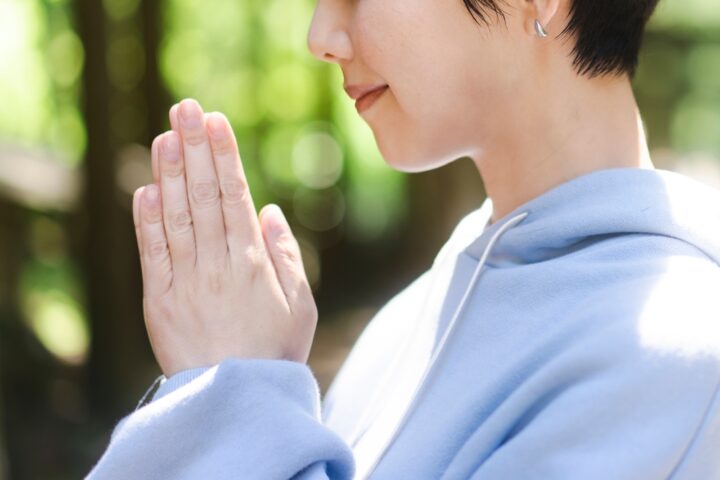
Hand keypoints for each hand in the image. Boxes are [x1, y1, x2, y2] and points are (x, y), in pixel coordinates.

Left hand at [132, 99, 317, 376]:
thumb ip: (285, 255)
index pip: (234, 197)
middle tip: (184, 108)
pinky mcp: (160, 300)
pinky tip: (144, 189)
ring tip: (164, 135)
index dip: (224, 156)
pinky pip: (153, 254)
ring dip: (169, 174)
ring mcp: (185, 282)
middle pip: (203, 197)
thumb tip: (266, 211)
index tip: (216, 121)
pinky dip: (147, 221)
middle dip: (195, 148)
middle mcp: (217, 265)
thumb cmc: (274, 351)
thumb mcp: (300, 305)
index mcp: (253, 264)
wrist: (235, 401)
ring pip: (176, 217)